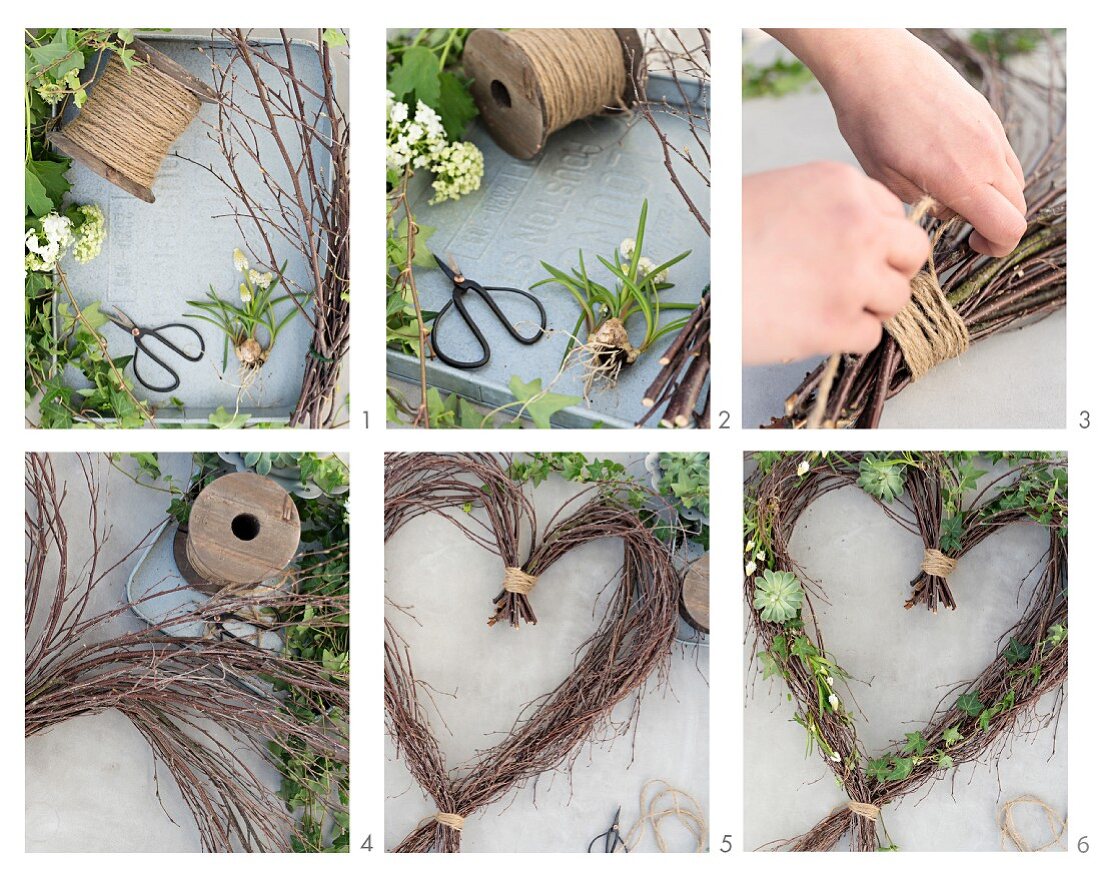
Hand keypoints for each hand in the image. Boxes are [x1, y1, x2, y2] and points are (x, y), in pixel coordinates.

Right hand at [742, 162, 929, 363]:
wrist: (690, 281)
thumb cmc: (723, 240)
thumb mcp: (775, 194)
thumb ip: (825, 207)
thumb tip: (858, 234)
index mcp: (842, 185)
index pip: (894, 215)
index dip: (876, 240)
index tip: (853, 255)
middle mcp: (859, 226)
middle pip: (912, 254)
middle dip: (890, 272)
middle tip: (857, 285)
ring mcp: (853, 277)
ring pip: (896, 299)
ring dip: (867, 308)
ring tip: (821, 306)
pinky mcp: (839, 324)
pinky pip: (869, 336)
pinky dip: (844, 339)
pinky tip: (809, 326)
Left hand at [770, 29, 1026, 256]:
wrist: (876, 65)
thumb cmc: (871, 121)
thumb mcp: (884, 179)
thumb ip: (921, 204)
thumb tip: (942, 212)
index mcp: (960, 177)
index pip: (1007, 226)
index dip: (996, 247)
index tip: (972, 249)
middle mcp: (985, 154)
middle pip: (1016, 206)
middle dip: (995, 226)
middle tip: (962, 232)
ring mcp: (990, 131)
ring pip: (1013, 180)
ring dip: (993, 199)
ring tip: (952, 198)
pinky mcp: (986, 115)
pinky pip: (1003, 155)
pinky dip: (989, 173)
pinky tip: (952, 169)